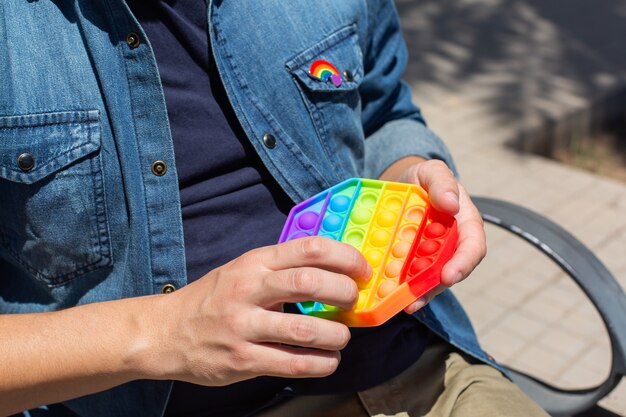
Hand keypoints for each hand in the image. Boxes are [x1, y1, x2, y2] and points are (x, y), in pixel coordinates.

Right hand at [142, 237, 370, 385]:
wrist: (164, 332)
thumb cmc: (212, 299)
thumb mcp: (242, 269)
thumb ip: (280, 268)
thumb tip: (333, 270)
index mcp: (254, 262)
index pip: (308, 248)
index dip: (344, 257)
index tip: (361, 270)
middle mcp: (248, 289)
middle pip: (310, 284)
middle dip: (344, 293)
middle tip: (353, 302)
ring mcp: (244, 326)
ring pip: (306, 331)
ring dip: (336, 336)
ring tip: (341, 338)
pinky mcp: (242, 360)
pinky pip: (292, 364)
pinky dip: (320, 364)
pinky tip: (327, 361)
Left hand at [380, 157, 486, 313]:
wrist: (400, 183)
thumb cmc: (421, 177)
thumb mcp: (431, 172)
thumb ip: (442, 182)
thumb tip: (452, 204)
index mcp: (464, 223)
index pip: (473, 247)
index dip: (463, 263)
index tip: (449, 275)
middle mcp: (451, 244)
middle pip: (450, 270)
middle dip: (435, 287)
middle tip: (417, 298)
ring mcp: (432, 255)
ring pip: (430, 280)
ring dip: (418, 294)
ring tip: (403, 304)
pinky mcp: (413, 262)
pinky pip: (411, 278)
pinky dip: (402, 288)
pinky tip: (390, 296)